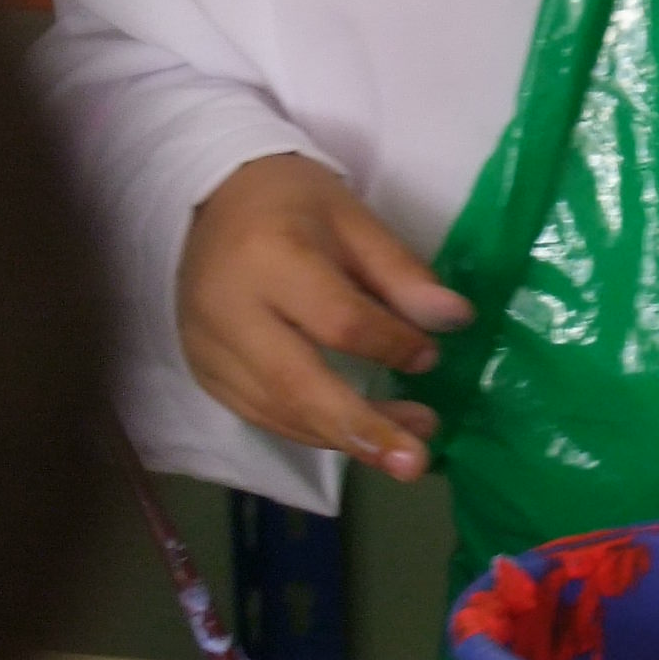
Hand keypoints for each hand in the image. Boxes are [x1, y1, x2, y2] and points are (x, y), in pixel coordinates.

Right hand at [179, 155, 471, 481]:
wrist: (211, 198)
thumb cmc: (293, 203)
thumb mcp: (354, 219)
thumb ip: (401, 273)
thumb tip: (455, 321)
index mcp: (269, 257)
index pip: (336, 321)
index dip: (390, 345)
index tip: (431, 356)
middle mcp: (229, 310)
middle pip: (296, 385)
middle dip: (362, 429)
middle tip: (415, 462)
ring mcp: (207, 348)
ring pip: (279, 412)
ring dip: (346, 439)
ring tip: (405, 451)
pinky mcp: (203, 372)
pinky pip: (262, 416)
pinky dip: (313, 432)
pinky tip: (358, 435)